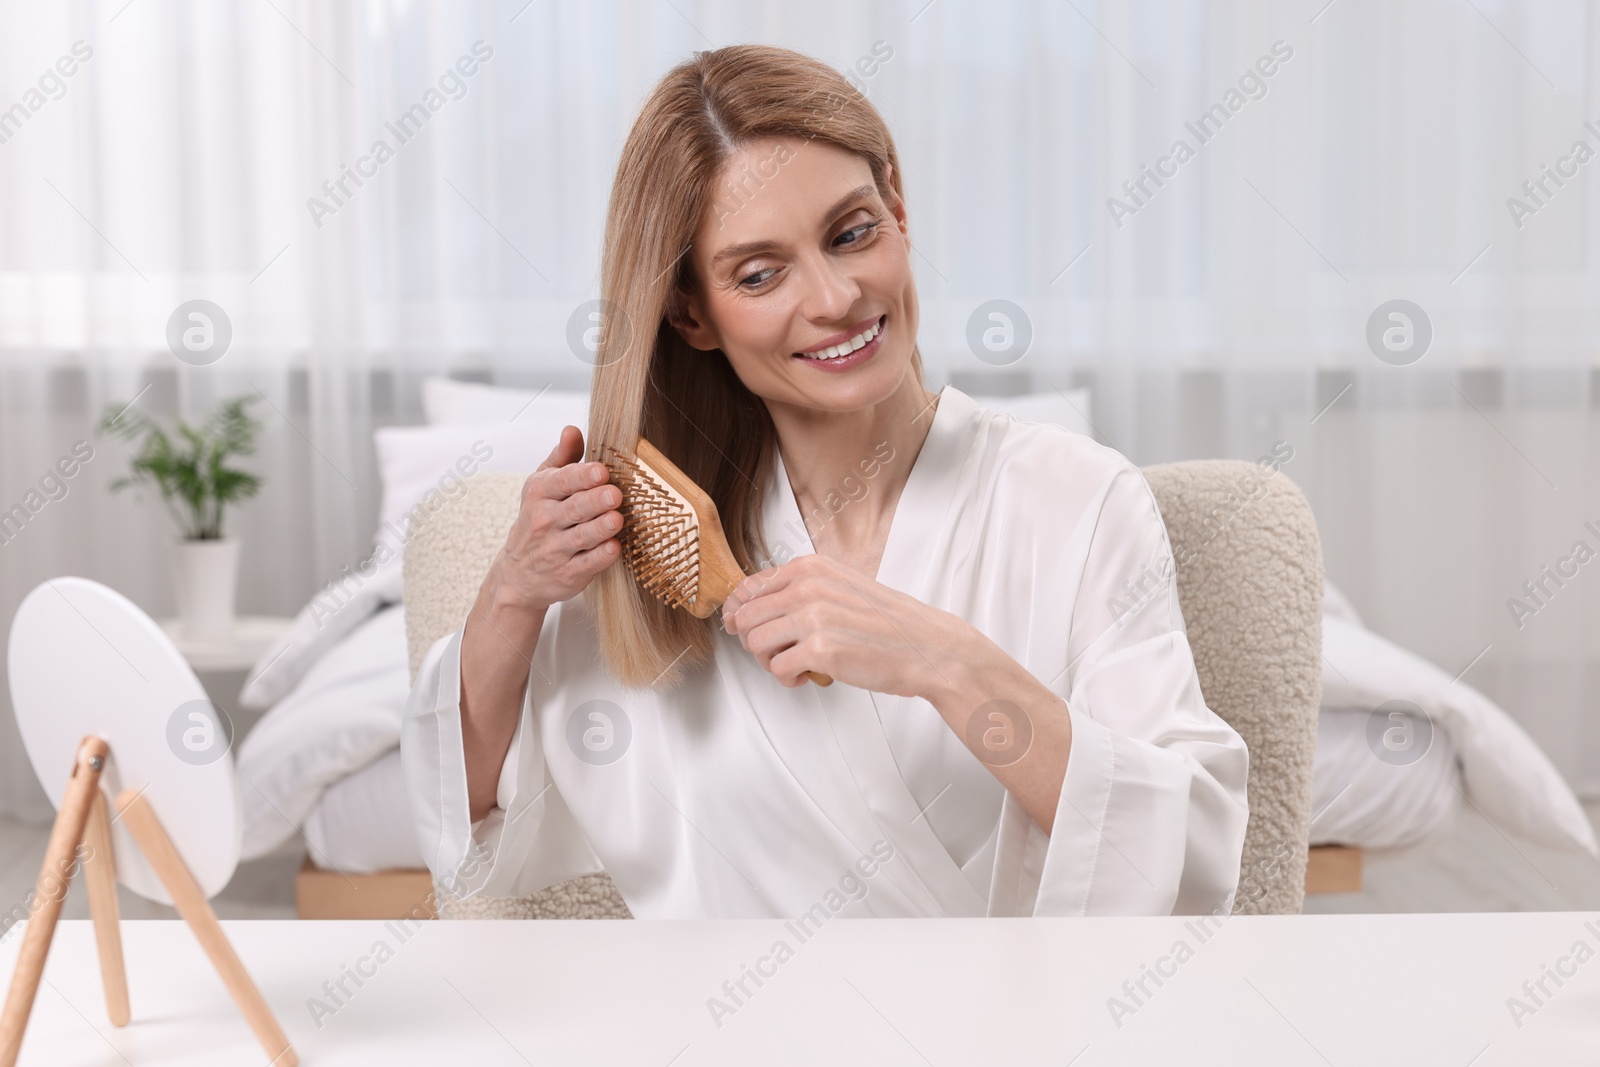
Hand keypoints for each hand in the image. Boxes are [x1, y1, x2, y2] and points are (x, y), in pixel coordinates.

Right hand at [487, 425, 621, 614]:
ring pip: (581, 537)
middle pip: (574, 508)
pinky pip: (586, 564)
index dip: (581, 476)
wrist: (518, 574)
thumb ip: (561, 458)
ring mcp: (556, 550)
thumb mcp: (542, 485)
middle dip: (595, 501)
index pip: (561, 482)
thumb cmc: (538, 519)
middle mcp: (545, 521)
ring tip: (617, 518)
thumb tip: (572, 429)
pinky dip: (600, 557)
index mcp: (540, 494)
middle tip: (615, 493)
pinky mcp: (568, 574)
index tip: (601, 471)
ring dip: (600, 528)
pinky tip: (614, 547)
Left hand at [720, 553, 973, 695]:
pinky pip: (778, 669)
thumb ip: (803, 590)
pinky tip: (808, 676)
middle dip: (755, 641)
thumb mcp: (842, 587)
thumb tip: (758, 606)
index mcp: (811, 568)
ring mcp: (813, 618)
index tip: (743, 627)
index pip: (750, 587)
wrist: (927, 646)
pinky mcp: (820, 651)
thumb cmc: (889, 623)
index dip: (740, 613)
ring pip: (756, 643)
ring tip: (795, 665)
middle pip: (747, 617)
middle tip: (777, 652)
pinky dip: (788, 679)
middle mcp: (808, 588)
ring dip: (770, 661)